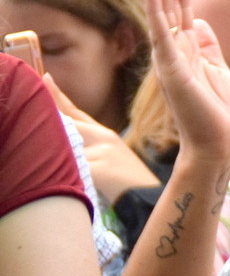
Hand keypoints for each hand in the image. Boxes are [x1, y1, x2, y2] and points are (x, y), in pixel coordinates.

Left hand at [43, 73, 158, 203]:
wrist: (149, 198)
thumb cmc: (131, 183)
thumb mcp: (113, 159)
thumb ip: (91, 148)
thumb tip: (66, 144)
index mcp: (107, 135)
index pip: (77, 112)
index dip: (58, 96)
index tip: (45, 77)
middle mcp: (104, 138)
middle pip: (68, 122)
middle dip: (50, 114)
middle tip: (33, 100)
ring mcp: (102, 152)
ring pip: (66, 146)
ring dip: (55, 154)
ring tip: (47, 160)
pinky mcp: (100, 168)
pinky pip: (73, 166)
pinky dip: (64, 171)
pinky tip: (61, 175)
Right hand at [144, 0, 229, 163]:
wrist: (219, 146)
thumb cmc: (220, 113)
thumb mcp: (219, 69)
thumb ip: (208, 45)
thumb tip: (200, 21)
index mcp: (188, 50)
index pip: (182, 7)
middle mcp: (175, 51)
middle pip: (172, 4)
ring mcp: (171, 59)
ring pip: (165, 12)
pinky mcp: (172, 69)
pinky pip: (161, 33)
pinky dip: (155, 9)